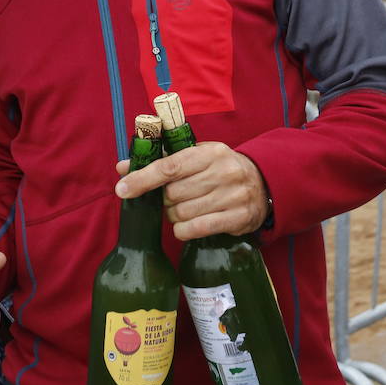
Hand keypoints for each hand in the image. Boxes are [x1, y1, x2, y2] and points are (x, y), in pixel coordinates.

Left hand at [114, 141, 269, 240]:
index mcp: (210, 153)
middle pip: (173, 194)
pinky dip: (184, 231)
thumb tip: (123, 168)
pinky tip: (186, 227)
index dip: (142, 178)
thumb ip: (161, 162)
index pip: (169, 166)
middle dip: (165, 200)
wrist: (264, 184)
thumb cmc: (220, 169)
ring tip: (184, 210)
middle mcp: (223, 172)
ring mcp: (233, 196)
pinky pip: (197, 229)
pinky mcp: (239, 218)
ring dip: (174, 216)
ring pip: (182, 213)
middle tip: (173, 198)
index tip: (121, 189)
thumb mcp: (196, 157)